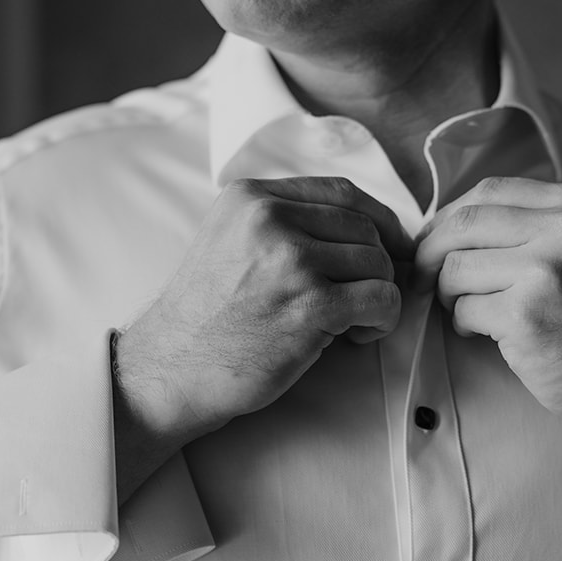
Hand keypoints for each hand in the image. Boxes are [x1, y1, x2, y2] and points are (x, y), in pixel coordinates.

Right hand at [115, 176, 409, 450]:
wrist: (171, 369)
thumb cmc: (206, 317)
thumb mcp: (230, 241)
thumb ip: (282, 223)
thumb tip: (363, 225)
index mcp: (251, 198)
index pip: (341, 191)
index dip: (377, 219)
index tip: (389, 244)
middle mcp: (270, 219)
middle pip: (364, 226)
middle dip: (379, 263)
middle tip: (366, 296)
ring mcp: (290, 260)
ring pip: (377, 261)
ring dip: (379, 294)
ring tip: (352, 321)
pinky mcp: (310, 304)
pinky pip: (382, 298)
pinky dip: (383, 319)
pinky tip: (357, 335)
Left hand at [413, 177, 561, 440]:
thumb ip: (536, 224)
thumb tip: (451, 222)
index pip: (491, 191)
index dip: (451, 217)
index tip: (436, 241)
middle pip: (465, 222)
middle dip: (431, 252)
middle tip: (423, 278)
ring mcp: (547, 271)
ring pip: (456, 267)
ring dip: (447, 293)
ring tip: (467, 310)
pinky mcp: (526, 316)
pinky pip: (463, 308)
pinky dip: (463, 323)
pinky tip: (485, 334)